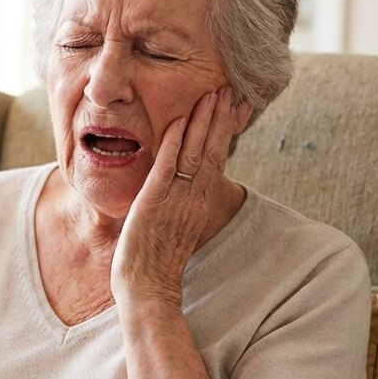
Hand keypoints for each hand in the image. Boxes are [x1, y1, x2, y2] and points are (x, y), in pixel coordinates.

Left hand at [110, 87, 244, 309]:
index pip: (216, 160)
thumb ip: (177, 204)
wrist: (147, 290)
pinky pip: (167, 169)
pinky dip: (174, 145)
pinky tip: (180, 122)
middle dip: (219, 119)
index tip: (231, 107)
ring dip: (203, 123)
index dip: (224, 132)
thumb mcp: (173, 227)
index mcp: (198, 204)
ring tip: (211, 94)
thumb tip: (175, 188)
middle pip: (213, 151)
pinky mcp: (153, 203)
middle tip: (227, 88)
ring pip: (195, 154)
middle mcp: (192, 199)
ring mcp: (175, 200)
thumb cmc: (155, 263)